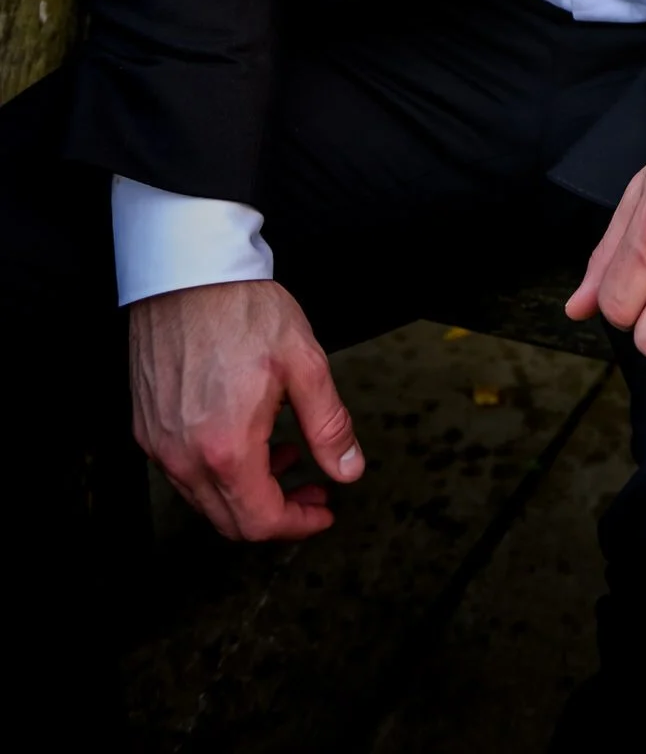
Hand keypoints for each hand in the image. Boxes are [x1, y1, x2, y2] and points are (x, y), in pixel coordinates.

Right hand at [129, 278, 364, 541]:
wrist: (186, 271)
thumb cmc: (243, 309)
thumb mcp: (304, 363)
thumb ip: (328, 425)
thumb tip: (348, 471)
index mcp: (227, 448)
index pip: (260, 521)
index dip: (298, 524)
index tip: (323, 510)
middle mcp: (184, 457)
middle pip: (230, 521)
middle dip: (277, 513)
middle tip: (312, 487)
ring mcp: (159, 445)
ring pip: (205, 500)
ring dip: (248, 492)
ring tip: (285, 454)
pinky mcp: (146, 427)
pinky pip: (183, 472)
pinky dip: (219, 471)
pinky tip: (246, 437)